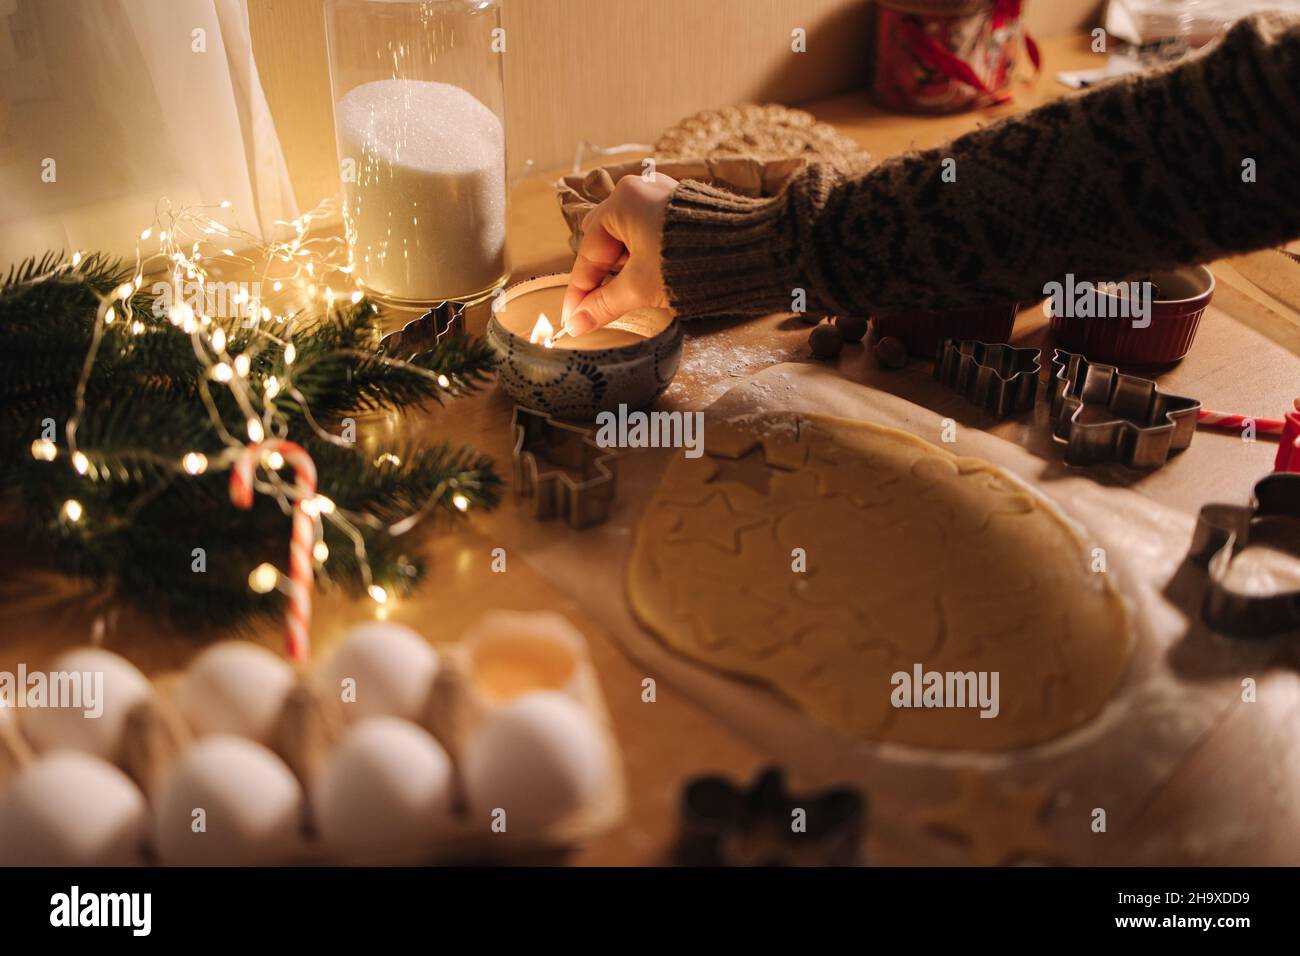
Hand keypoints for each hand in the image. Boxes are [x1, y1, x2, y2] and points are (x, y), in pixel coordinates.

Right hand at [562, 172, 676, 335]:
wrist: (747, 251)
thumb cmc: (688, 262)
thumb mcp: (638, 288)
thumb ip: (603, 306)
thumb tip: (576, 325)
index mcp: (621, 201)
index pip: (589, 252)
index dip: (579, 290)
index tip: (572, 317)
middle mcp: (639, 191)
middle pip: (606, 241)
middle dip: (601, 276)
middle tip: (598, 307)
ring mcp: (662, 197)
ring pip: (629, 238)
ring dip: (624, 269)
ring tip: (629, 296)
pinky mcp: (681, 210)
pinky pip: (650, 234)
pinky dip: (644, 258)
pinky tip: (649, 279)